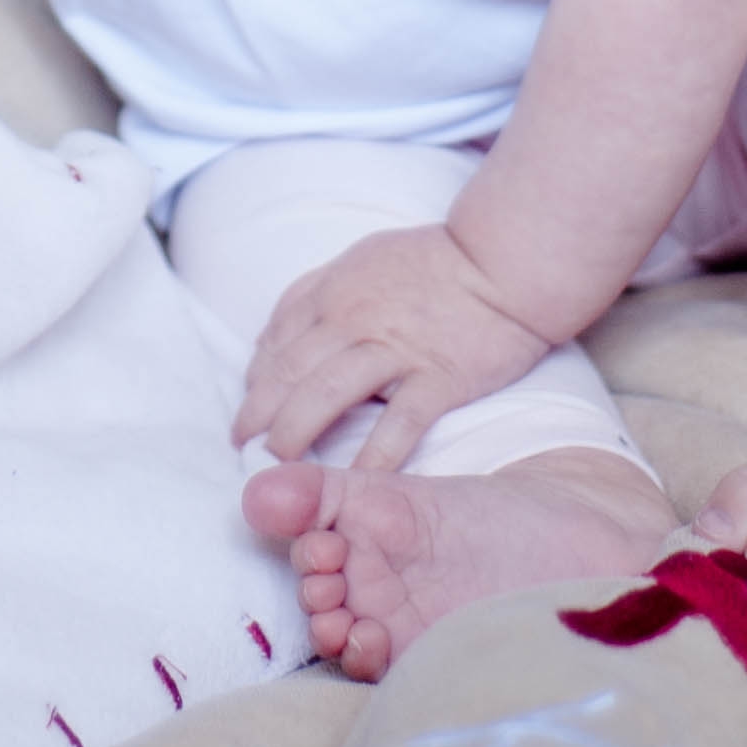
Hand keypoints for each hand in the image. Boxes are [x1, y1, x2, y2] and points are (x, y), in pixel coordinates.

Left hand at [230, 224, 553, 471]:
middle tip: (244, 450)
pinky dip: (373, 458)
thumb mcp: (364, 260)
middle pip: (289, 369)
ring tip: (280, 467)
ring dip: (295, 433)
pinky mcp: (436, 376)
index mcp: (335, 288)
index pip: (276, 337)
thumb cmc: (436, 261)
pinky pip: (398, 424)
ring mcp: (395, 348)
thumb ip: (324, 292)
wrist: (502, 260)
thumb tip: (284, 334)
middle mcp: (353, 316)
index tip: (248, 409)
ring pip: (326, 392)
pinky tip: (353, 486)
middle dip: (258, 413)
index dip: (255, 378)